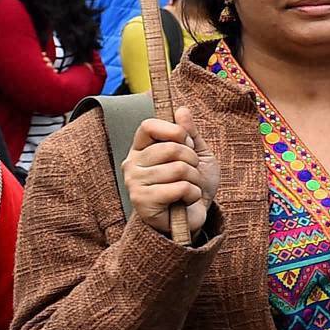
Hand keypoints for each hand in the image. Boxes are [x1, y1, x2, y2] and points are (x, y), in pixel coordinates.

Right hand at [122, 105, 217, 237]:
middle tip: (191, 173)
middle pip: (171, 148)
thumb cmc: (193, 185)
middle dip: (192, 160)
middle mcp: (132, 163)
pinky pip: (179, 188)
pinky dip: (192, 193)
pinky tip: (186, 201)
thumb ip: (189, 133)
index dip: (174, 131)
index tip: (186, 142)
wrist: (193, 219)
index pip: (149, 125)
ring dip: (195, 179)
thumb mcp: (197, 155)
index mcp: (142, 148)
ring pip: (179, 168)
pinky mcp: (142, 201)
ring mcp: (134, 183)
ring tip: (189, 188)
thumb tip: (181, 110)